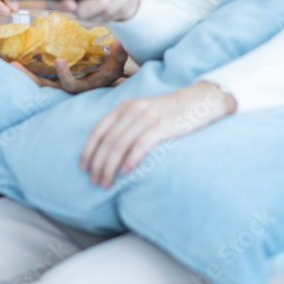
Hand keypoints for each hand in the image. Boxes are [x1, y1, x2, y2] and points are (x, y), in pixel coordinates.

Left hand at [11, 41, 128, 92]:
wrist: (103, 82)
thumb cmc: (110, 73)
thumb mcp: (117, 66)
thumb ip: (119, 56)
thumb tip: (120, 42)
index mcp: (82, 87)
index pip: (70, 85)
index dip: (64, 75)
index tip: (59, 61)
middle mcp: (67, 87)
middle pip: (45, 87)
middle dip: (29, 78)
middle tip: (14, 66)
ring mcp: (57, 83)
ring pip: (38, 82)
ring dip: (24, 74)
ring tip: (10, 63)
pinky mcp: (52, 78)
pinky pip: (38, 75)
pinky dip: (28, 68)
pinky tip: (17, 59)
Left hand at [80, 81, 236, 187]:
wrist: (200, 100)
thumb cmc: (170, 112)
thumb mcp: (143, 112)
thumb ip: (126, 124)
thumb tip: (109, 150)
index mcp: (124, 106)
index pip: (98, 130)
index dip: (88, 150)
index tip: (83, 168)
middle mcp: (133, 109)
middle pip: (108, 141)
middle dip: (98, 164)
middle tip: (95, 182)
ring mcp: (148, 116)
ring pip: (120, 144)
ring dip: (110, 166)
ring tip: (107, 182)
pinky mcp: (163, 125)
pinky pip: (141, 144)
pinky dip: (131, 159)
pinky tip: (126, 173)